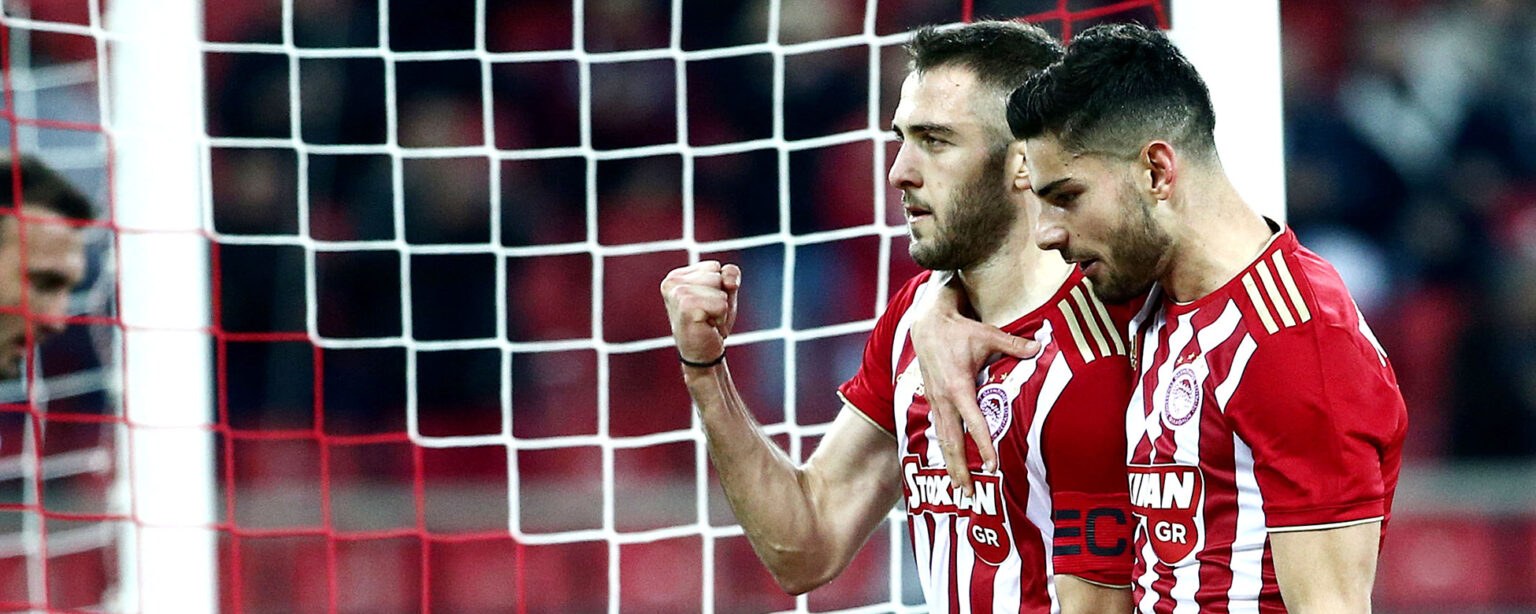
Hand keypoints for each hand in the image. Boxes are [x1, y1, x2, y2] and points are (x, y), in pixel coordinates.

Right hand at [661, 261, 740, 365]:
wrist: (703, 355)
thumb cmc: (711, 324)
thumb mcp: (724, 293)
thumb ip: (729, 275)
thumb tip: (728, 281)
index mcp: (676, 276)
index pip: (714, 266)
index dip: (720, 287)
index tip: (707, 305)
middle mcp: (672, 282)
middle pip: (717, 274)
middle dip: (721, 296)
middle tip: (708, 315)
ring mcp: (677, 293)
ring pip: (720, 287)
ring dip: (721, 308)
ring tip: (707, 321)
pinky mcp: (686, 307)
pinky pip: (721, 304)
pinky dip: (721, 318)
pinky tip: (707, 327)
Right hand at [910, 277, 1038, 496]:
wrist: (926, 323)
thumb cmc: (957, 330)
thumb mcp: (987, 334)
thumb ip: (1014, 344)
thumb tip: (1039, 347)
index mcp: (959, 388)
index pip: (974, 424)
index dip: (984, 446)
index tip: (993, 467)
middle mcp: (944, 399)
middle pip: (951, 442)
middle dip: (959, 469)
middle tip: (968, 493)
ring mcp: (934, 401)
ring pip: (942, 440)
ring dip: (949, 464)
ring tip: (958, 487)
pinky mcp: (931, 400)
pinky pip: (937, 430)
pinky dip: (944, 449)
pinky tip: (949, 463)